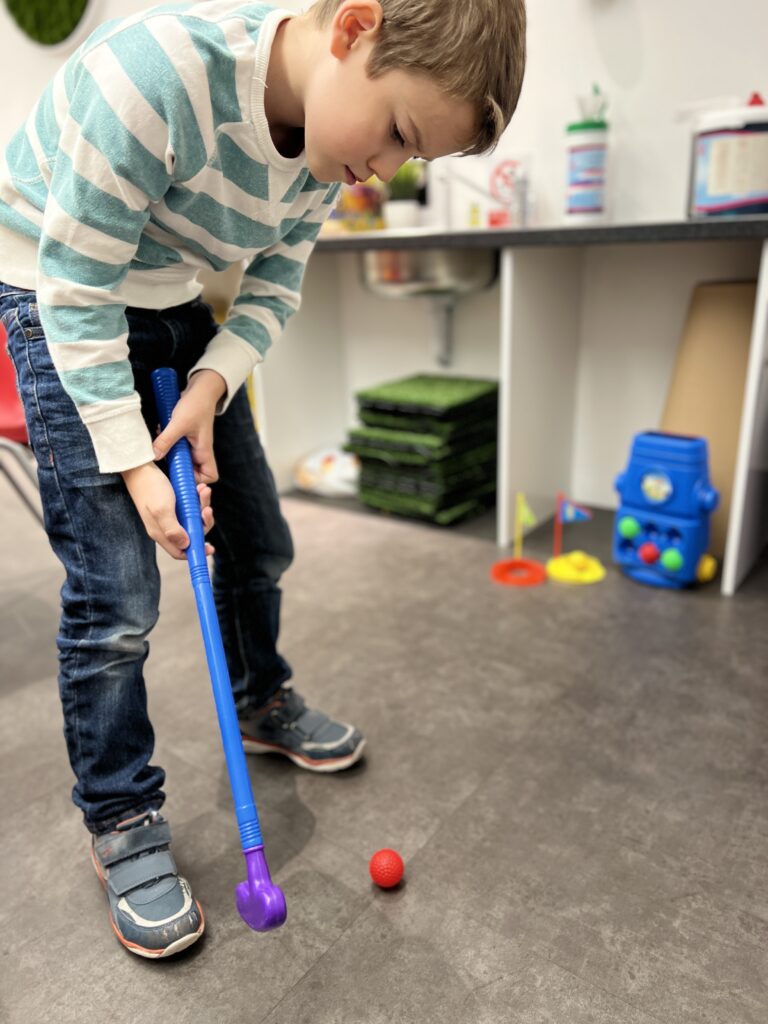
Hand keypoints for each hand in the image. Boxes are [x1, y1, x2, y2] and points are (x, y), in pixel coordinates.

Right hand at [122, 462, 214, 559]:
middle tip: (207, 509)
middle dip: (203, 522)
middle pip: (191, 534)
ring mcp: (170, 514)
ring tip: (204, 491)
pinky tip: (199, 488)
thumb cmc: (150, 487)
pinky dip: (198, 498)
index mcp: (161, 532)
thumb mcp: (161, 510)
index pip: (180, 551)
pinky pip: (191, 505)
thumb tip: (186, 545)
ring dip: (202, 506)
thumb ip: (173, 530)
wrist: (141, 465)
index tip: (210, 548)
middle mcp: (166, 525)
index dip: (195, 552)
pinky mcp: (174, 503)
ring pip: (193, 518)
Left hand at [151, 369, 226, 483]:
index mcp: (204, 451)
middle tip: (165, 464)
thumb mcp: (179, 423)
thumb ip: (166, 440)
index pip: (210, 476)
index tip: (182, 474)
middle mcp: (200, 450)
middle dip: (177, 468)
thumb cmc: (196, 405)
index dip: (199, 481)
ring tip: (161, 448)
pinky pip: (176, 448)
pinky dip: (167, 444)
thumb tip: (154, 456)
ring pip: (182, 459)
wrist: (200, 389)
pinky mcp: (185, 437)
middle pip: (193, 471)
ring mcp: (192, 445)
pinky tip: (160, 436)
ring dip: (170, 455)